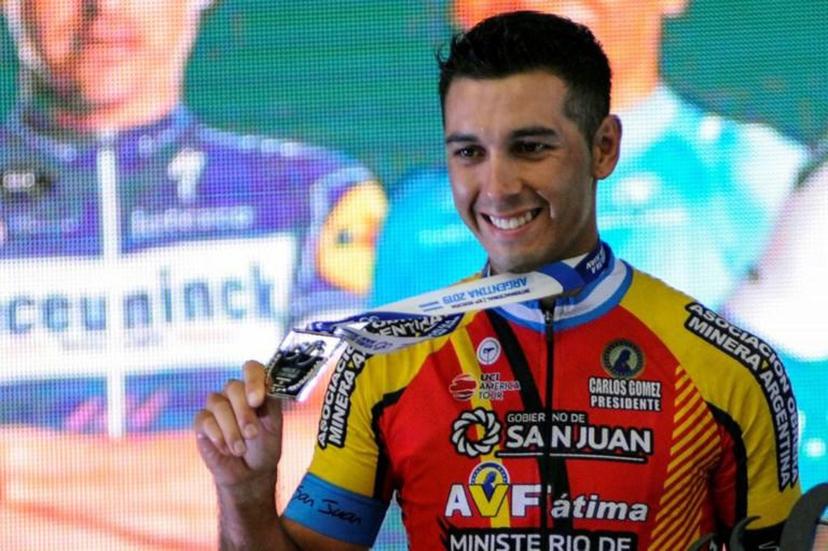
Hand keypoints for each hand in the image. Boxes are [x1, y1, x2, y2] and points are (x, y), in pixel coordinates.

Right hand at [194, 360, 282, 489]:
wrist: (249, 474)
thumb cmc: (265, 447)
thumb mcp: (274, 426)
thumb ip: (270, 404)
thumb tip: (263, 390)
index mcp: (256, 389)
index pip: (252, 369)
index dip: (253, 380)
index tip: (257, 400)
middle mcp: (235, 393)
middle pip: (233, 386)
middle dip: (243, 412)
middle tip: (252, 434)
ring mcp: (217, 406)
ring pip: (217, 403)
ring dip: (231, 430)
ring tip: (240, 449)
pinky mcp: (202, 422)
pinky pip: (204, 419)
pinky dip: (218, 436)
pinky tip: (226, 449)